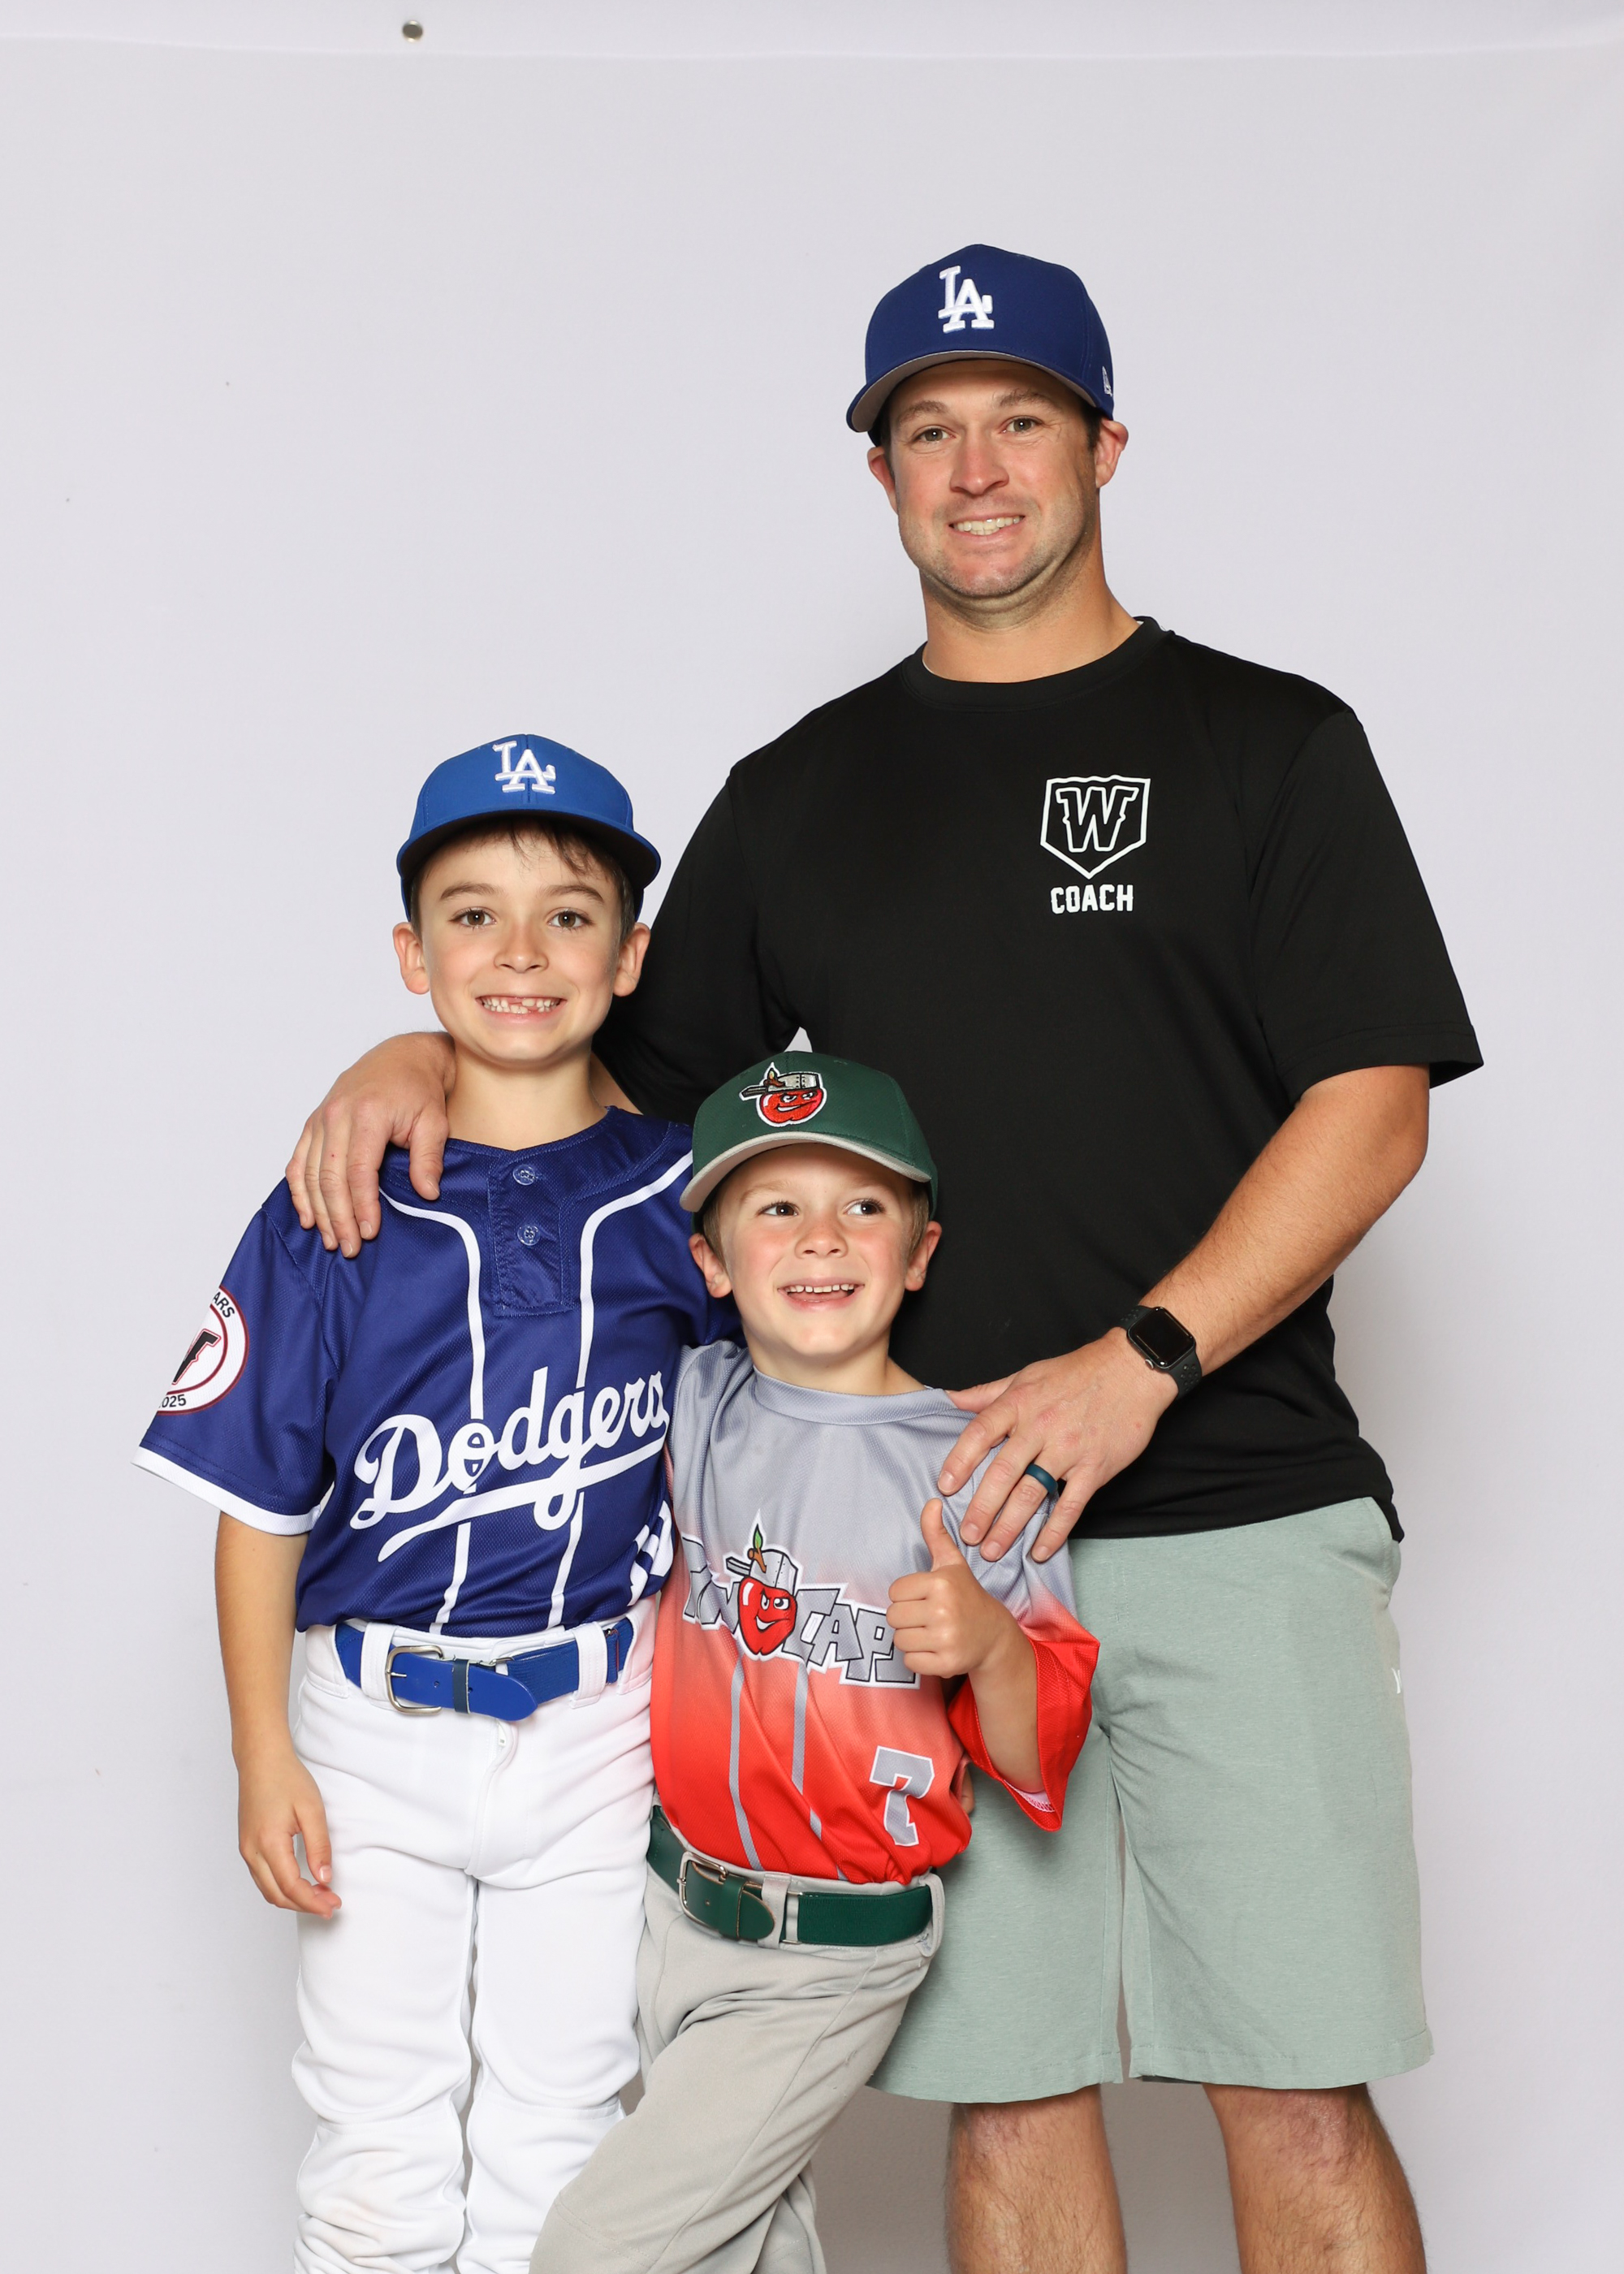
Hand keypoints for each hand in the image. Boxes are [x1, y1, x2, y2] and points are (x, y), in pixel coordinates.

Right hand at [236, 1743, 339, 1918]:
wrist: (261, 1760)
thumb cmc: (286, 1778)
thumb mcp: (312, 1810)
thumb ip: (319, 1847)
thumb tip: (324, 1878)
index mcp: (268, 1843)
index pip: (291, 1887)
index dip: (312, 1902)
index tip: (332, 1906)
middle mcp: (252, 1851)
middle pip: (277, 1895)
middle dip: (304, 1905)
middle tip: (330, 1905)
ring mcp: (246, 1850)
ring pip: (267, 1890)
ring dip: (293, 1898)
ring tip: (319, 1896)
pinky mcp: (246, 1845)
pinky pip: (262, 1878)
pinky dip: (281, 1887)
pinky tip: (300, 1883)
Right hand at [286, 1033, 454, 1256]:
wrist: (401, 1057)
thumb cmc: (419, 1089)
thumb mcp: (434, 1122)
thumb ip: (429, 1158)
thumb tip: (427, 1193)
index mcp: (368, 1115)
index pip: (359, 1171)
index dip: (361, 1205)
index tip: (369, 1232)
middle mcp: (337, 1115)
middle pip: (329, 1177)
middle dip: (338, 1217)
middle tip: (350, 1247)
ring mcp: (321, 1119)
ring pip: (309, 1174)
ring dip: (318, 1211)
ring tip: (331, 1240)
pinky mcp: (314, 1123)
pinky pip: (298, 1161)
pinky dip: (298, 1191)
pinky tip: (308, 1216)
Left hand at [887, 1500, 1024, 1680]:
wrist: (993, 1635)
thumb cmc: (965, 1595)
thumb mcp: (951, 1564)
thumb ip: (935, 1534)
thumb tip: (932, 1501)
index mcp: (940, 1583)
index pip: (894, 1592)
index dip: (906, 1595)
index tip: (925, 1597)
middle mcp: (943, 1610)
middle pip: (893, 1616)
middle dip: (906, 1618)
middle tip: (927, 1617)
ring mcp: (946, 1639)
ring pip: (899, 1640)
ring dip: (911, 1639)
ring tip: (931, 1632)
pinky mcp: (946, 1664)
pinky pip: (910, 1662)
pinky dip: (918, 1659)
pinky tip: (935, 1649)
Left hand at [941, 1329, 1176, 1562]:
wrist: (1131, 1370)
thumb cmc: (1076, 1372)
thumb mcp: (1026, 1375)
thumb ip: (987, 1393)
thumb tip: (950, 1400)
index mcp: (1019, 1403)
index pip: (980, 1434)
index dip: (959, 1461)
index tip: (944, 1487)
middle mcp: (1040, 1427)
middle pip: (1002, 1472)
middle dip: (981, 1508)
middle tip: (967, 1535)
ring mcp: (1068, 1449)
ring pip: (1032, 1494)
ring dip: (1010, 1526)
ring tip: (992, 1550)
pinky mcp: (1094, 1467)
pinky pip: (1071, 1505)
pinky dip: (1055, 1531)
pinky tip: (1040, 1551)